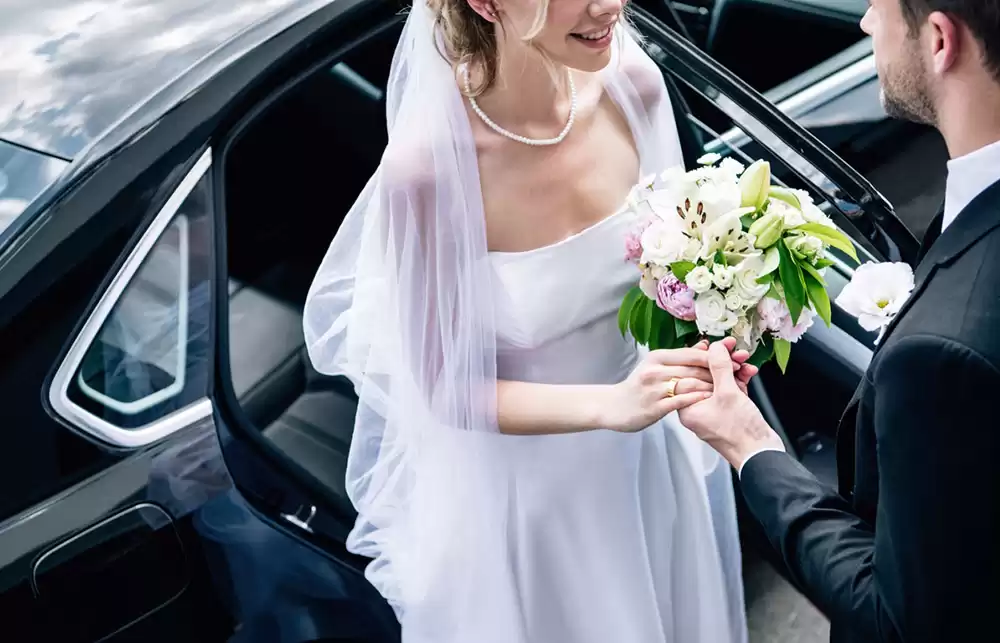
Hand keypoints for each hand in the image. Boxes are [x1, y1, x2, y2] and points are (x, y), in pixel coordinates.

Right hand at [601, 342, 742, 432]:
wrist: (615, 406)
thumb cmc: (639, 386)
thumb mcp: (657, 366)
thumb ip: (682, 357)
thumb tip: (706, 344)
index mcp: (658, 357)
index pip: (692, 354)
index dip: (716, 356)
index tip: (734, 358)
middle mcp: (655, 370)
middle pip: (694, 368)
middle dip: (719, 370)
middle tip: (739, 372)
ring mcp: (654, 388)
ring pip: (690, 383)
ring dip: (712, 385)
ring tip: (729, 388)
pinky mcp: (654, 406)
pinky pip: (681, 401)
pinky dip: (698, 399)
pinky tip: (710, 400)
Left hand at [678, 338, 784, 466]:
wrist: (761, 455)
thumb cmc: (740, 432)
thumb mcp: (728, 393)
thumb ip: (719, 367)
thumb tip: (714, 348)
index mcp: (687, 407)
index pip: (688, 374)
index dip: (702, 357)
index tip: (713, 345)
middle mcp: (697, 408)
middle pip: (705, 376)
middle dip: (721, 361)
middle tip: (732, 348)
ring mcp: (713, 410)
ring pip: (720, 381)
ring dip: (733, 369)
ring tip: (745, 360)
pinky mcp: (728, 411)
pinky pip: (730, 390)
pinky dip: (740, 380)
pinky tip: (749, 372)